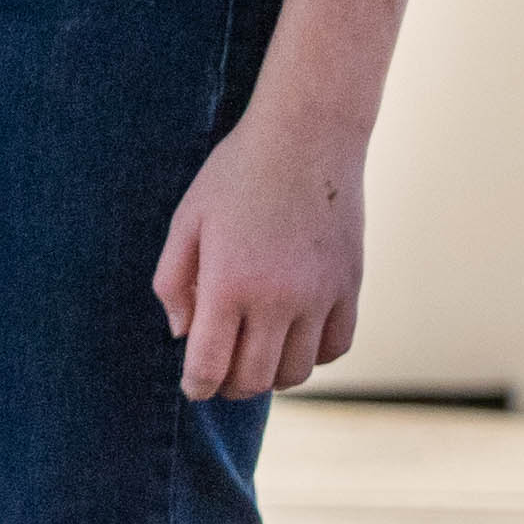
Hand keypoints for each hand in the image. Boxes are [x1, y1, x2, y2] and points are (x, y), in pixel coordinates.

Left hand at [153, 94, 371, 401]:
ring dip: (271, 375)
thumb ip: (173, 283)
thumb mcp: (187, 220)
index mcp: (228, 284)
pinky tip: (294, 337)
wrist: (307, 136)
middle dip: (229, 387)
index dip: (196, 387)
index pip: (210, 367)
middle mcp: (277, 298)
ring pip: (296, 372)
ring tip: (256, 355)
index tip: (193, 386)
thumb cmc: (237, 175)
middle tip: (220, 374)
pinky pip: (335, 348)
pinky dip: (312, 356)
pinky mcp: (350, 286)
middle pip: (253, 379)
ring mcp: (319, 295)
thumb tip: (183, 336)